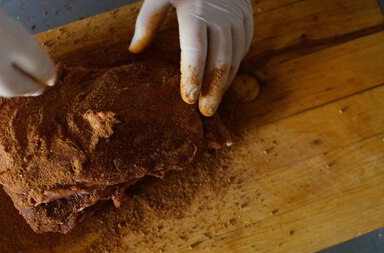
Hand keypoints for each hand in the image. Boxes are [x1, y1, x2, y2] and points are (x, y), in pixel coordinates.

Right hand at [0, 0, 55, 100]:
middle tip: (35, 85)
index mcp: (0, 35)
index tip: (49, 75)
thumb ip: (9, 34)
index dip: (47, 71)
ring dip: (0, 87)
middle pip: (19, 89)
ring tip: (3, 79)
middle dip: (30, 86)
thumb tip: (23, 55)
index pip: (39, 66)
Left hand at [129, 0, 252, 116]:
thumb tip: (135, 50)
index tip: (189, 99)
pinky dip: (235, 67)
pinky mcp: (248, 17)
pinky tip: (224, 81)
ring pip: (235, 58)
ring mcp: (237, 16)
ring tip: (214, 102)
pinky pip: (244, 48)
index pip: (196, 51)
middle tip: (205, 112)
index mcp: (195, 10)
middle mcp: (220, 15)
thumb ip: (148, 21)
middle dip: (212, 89)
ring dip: (225, 83)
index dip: (193, 76)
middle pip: (220, 61)